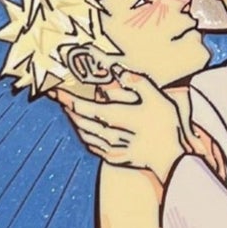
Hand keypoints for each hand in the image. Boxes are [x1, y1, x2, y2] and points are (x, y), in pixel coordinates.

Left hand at [53, 69, 185, 181]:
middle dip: (68, 107)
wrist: (172, 159)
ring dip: (75, 121)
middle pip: (78, 120)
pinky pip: (92, 145)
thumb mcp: (155, 96)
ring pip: (83, 133)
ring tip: (71, 110)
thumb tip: (116, 68)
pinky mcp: (114, 158)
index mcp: (112, 117)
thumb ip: (135, 80)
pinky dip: (84, 135)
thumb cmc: (165, 126)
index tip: (54, 90)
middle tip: (61, 97)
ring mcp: (109, 148)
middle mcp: (105, 134)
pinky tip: (86, 131)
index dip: (65, 98)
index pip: (80, 106)